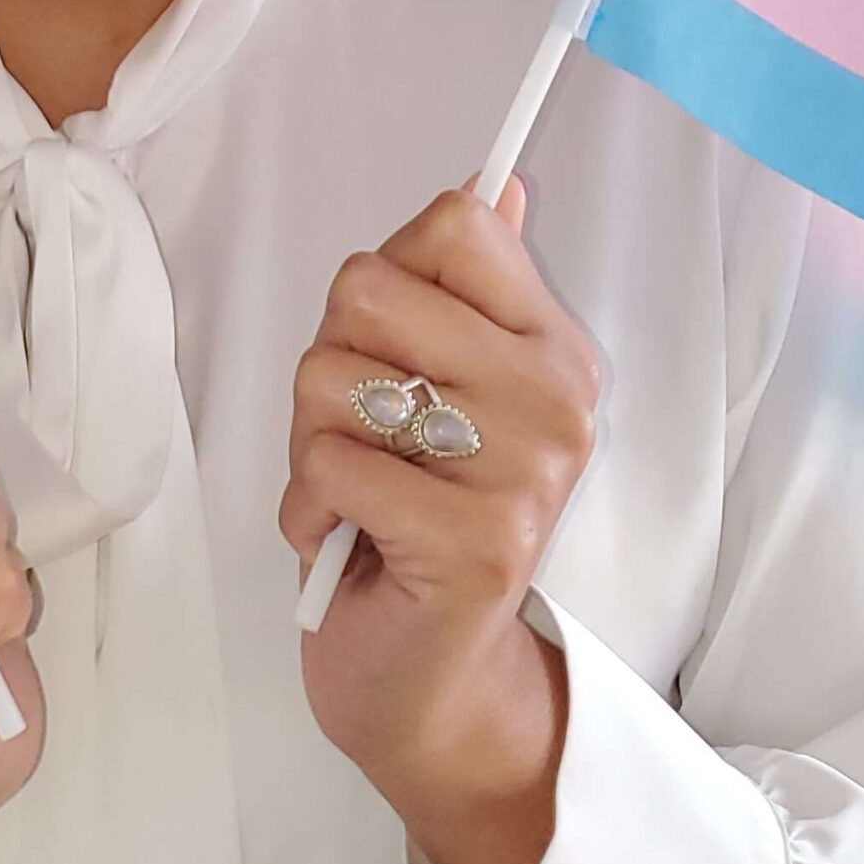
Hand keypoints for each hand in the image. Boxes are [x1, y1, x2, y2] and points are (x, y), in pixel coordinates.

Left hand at [278, 179, 596, 863]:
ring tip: (359, 492)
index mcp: (552, 346)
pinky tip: (350, 542)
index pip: (453, 222)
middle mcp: (556, 398)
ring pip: (331, 374)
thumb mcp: (443, 389)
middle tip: (363, 434)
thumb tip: (495, 183)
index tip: (396, 352)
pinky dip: (308, 505)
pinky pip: (326, 461)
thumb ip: (460, 289)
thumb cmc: (413, 517)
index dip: (385, 277)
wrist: (431, 680)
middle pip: (366, 287)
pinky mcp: (474, 540)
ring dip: (310, 441)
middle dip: (327, 363)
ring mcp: (522, 470)